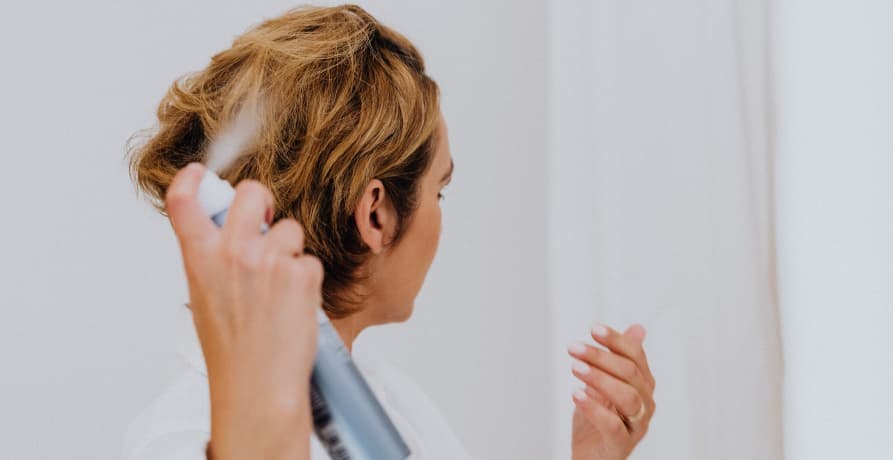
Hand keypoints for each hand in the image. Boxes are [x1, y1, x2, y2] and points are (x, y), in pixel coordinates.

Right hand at [165, 163, 321, 459]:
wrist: (258, 383)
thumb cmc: (231, 347)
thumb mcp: (205, 296)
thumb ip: (212, 257)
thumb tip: (226, 228)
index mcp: (199, 257)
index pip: (184, 199)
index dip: (194, 178)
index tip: (201, 172)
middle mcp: (232, 252)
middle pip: (253, 191)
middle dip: (263, 201)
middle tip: (265, 222)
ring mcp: (269, 260)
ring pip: (290, 229)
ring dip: (289, 251)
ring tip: (279, 289)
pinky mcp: (301, 273)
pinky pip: (310, 259)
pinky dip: (306, 279)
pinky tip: (294, 304)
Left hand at [567, 324, 655, 459]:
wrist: (591, 455)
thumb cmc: (598, 419)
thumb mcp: (605, 383)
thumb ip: (620, 358)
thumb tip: (638, 329)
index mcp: (643, 385)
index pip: (635, 356)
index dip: (616, 340)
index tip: (593, 329)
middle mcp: (645, 403)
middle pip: (630, 373)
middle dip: (600, 356)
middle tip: (574, 347)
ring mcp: (636, 425)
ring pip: (627, 397)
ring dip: (599, 378)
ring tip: (575, 368)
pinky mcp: (621, 445)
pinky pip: (613, 425)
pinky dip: (594, 408)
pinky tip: (576, 394)